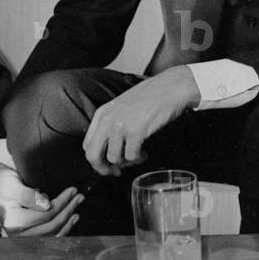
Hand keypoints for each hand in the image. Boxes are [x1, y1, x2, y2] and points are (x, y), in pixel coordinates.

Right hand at [0, 159, 81, 235]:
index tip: (73, 190)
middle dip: (68, 211)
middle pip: (50, 227)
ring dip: (68, 222)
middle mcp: (16, 235)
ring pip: (51, 236)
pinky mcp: (27, 238)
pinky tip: (71, 220)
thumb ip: (28, 196)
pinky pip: (49, 239)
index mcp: (12, 222)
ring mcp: (22, 239)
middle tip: (79, 196)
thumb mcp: (13, 185)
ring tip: (77, 207)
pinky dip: (63, 230)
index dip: (62, 203)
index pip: (45, 216)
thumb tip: (46, 205)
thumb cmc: (4, 184)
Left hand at [82, 66, 196, 175]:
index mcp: (102, 114)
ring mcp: (121, 126)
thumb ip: (112, 122)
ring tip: (137, 156)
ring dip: (126, 162)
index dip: (96, 159)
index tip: (106, 164)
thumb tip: (110, 146)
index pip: (87, 145)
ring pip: (114, 158)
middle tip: (116, 172)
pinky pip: (131, 156)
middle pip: (93, 156)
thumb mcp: (123, 106)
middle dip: (104, 169)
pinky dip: (138, 158)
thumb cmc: (152, 95)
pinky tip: (145, 152)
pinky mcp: (136, 131)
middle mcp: (107, 120)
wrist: (171, 87)